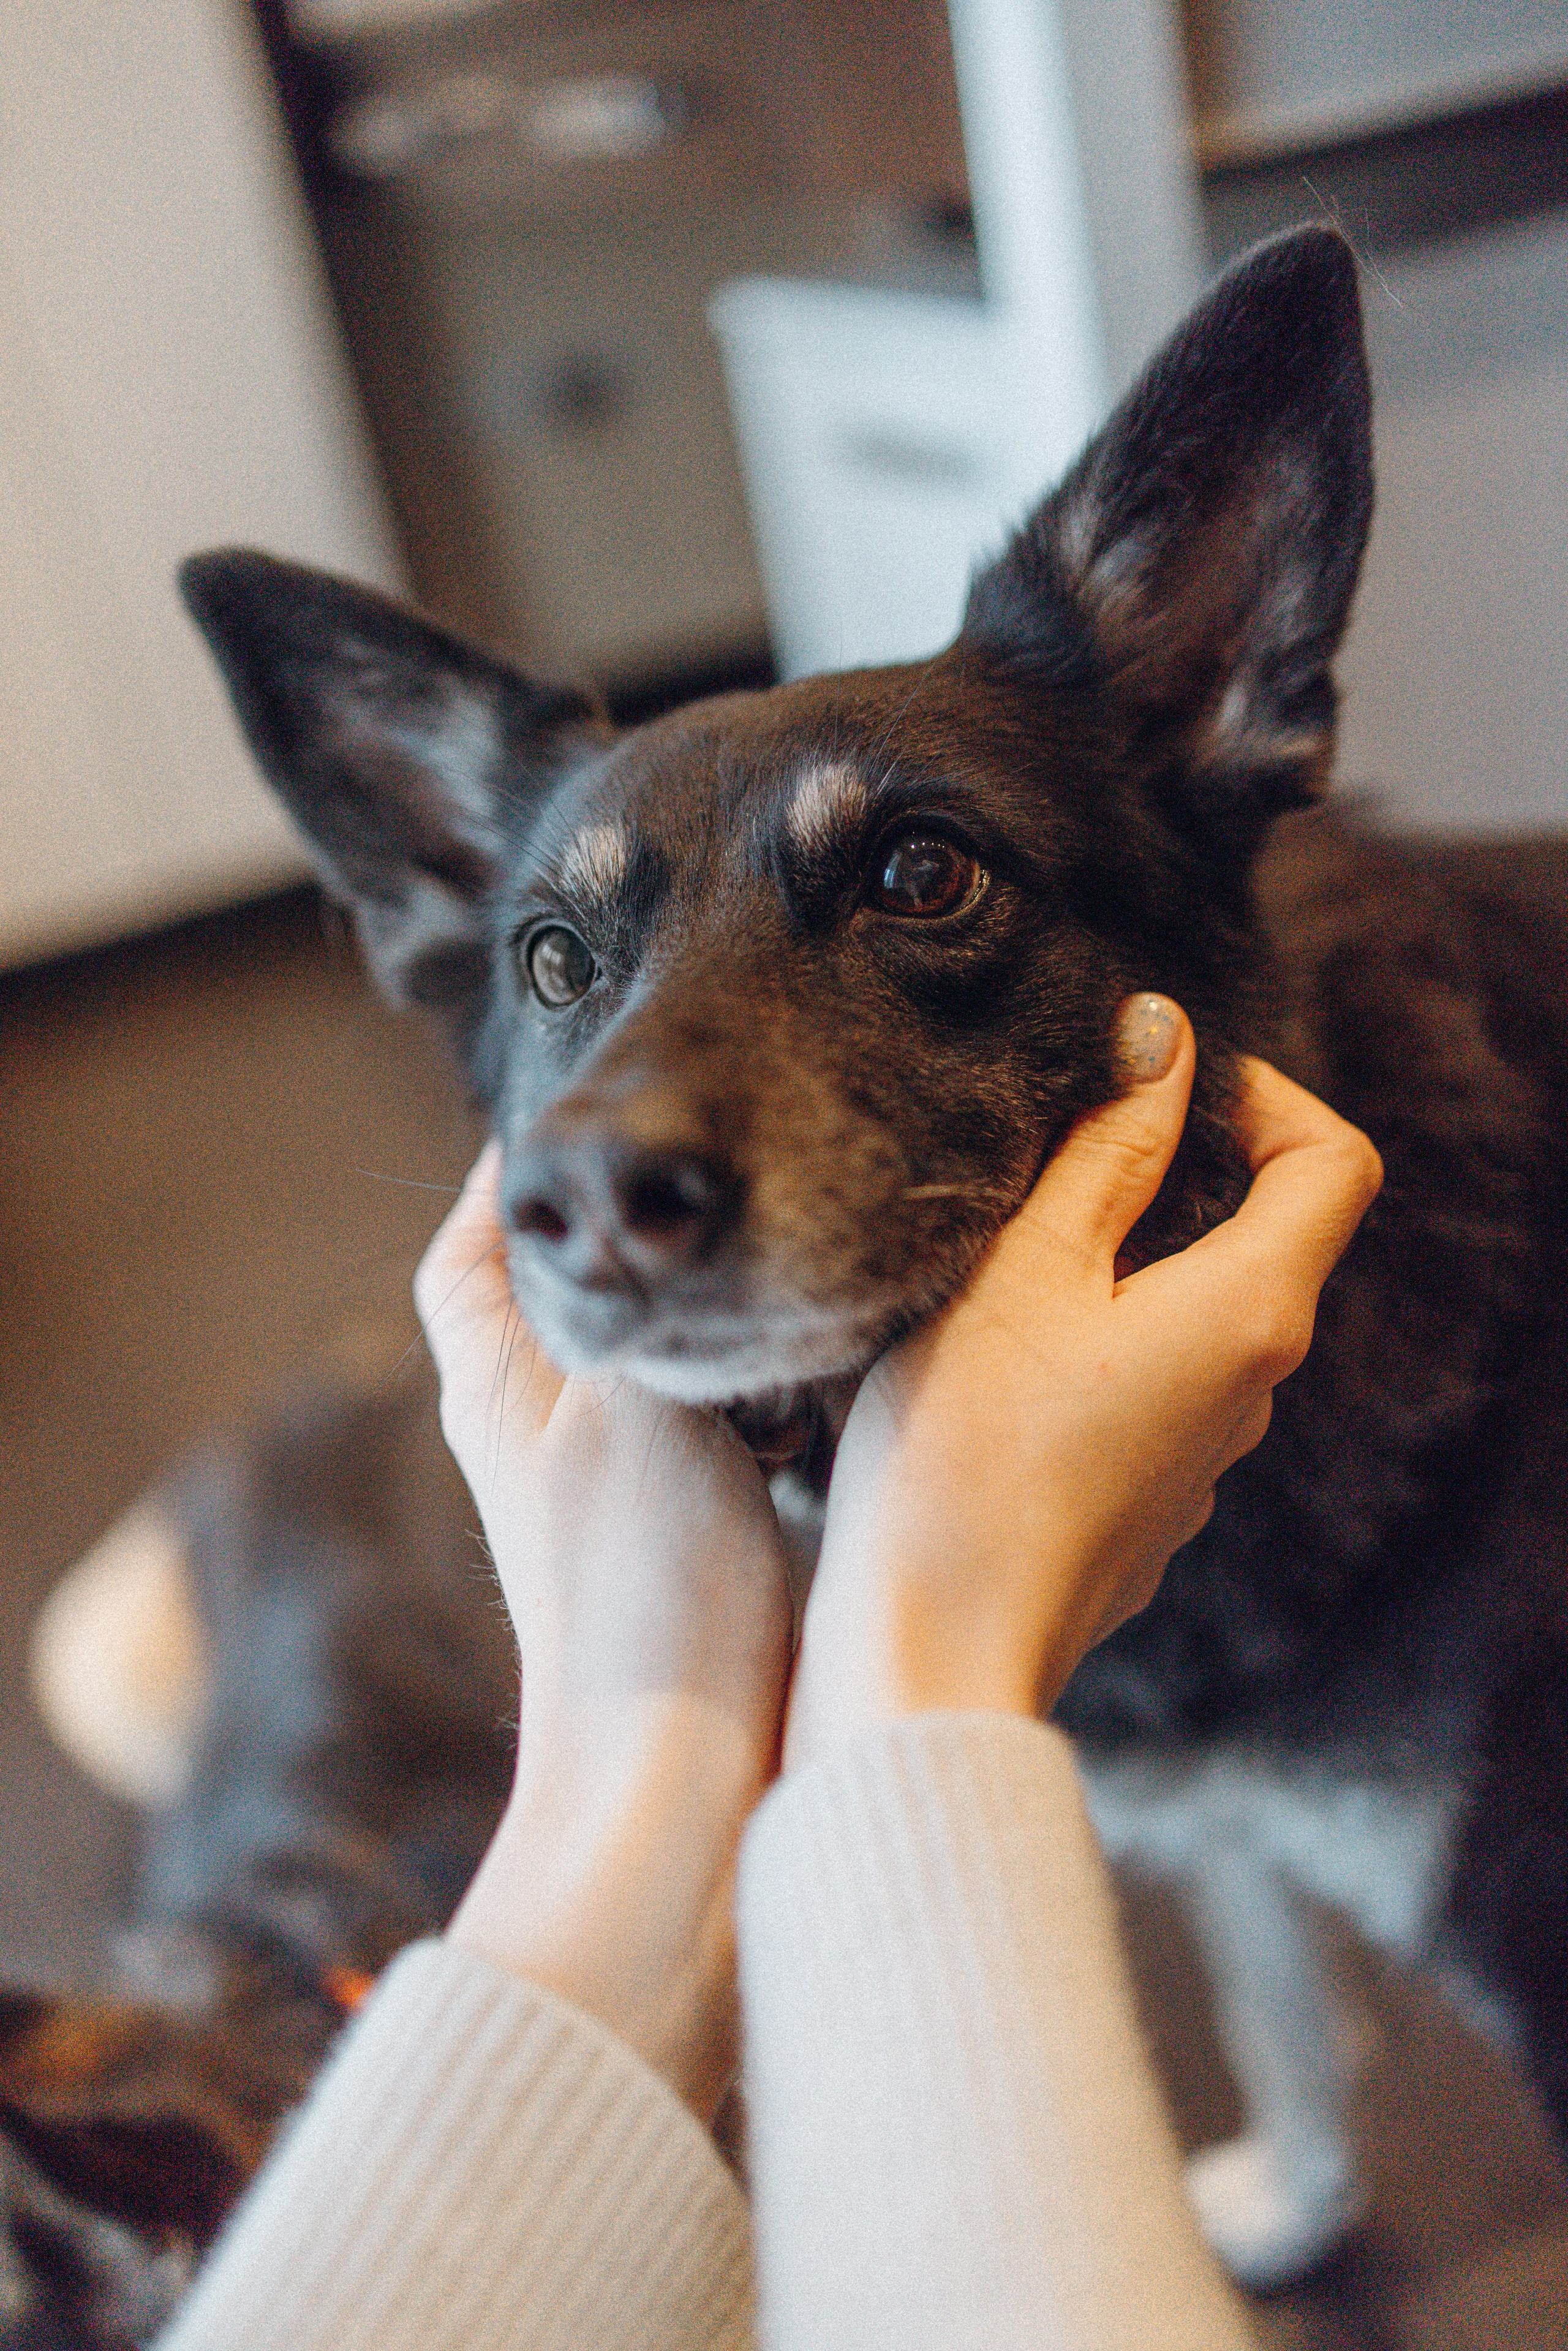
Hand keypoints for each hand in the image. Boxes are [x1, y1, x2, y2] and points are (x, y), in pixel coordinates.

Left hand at [415, 1144, 792, 2121]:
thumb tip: (657, 1217)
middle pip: (569, 1306)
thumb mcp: (631, 1400)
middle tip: (707, 1180)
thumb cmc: (641, 1580)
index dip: (501, 1187)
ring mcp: (626, 1496)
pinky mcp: (702, 1540)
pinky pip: (730, 1430)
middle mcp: (551, 1438)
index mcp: (499, 1392)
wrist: (692, 1768)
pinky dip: (767, 1390)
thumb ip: (639, 1300)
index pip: (464, 1262)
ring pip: (661, 1364)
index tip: (566, 1127)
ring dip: (710, 1319)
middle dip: (629, 1247)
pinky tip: (825, 1368)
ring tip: (782, 1258)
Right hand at [785, 997, 1382, 1760]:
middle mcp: (1253, 1389)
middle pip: (1265, 1236)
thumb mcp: (1024, 1267)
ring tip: (1002, 1263)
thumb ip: (1105, 1150)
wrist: (932, 1650)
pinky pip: (1152, 1387)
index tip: (1160, 1088)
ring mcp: (1205, 1459)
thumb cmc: (966, 1451)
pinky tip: (996, 1364)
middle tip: (1054, 1156)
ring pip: (1197, 1314)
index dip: (1267, 1097)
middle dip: (1176, 1172)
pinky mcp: (1147, 1503)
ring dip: (1123, 1264)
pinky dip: (1098, 1343)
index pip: (1336, 1162)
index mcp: (1248, 1311)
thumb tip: (1167, 1041)